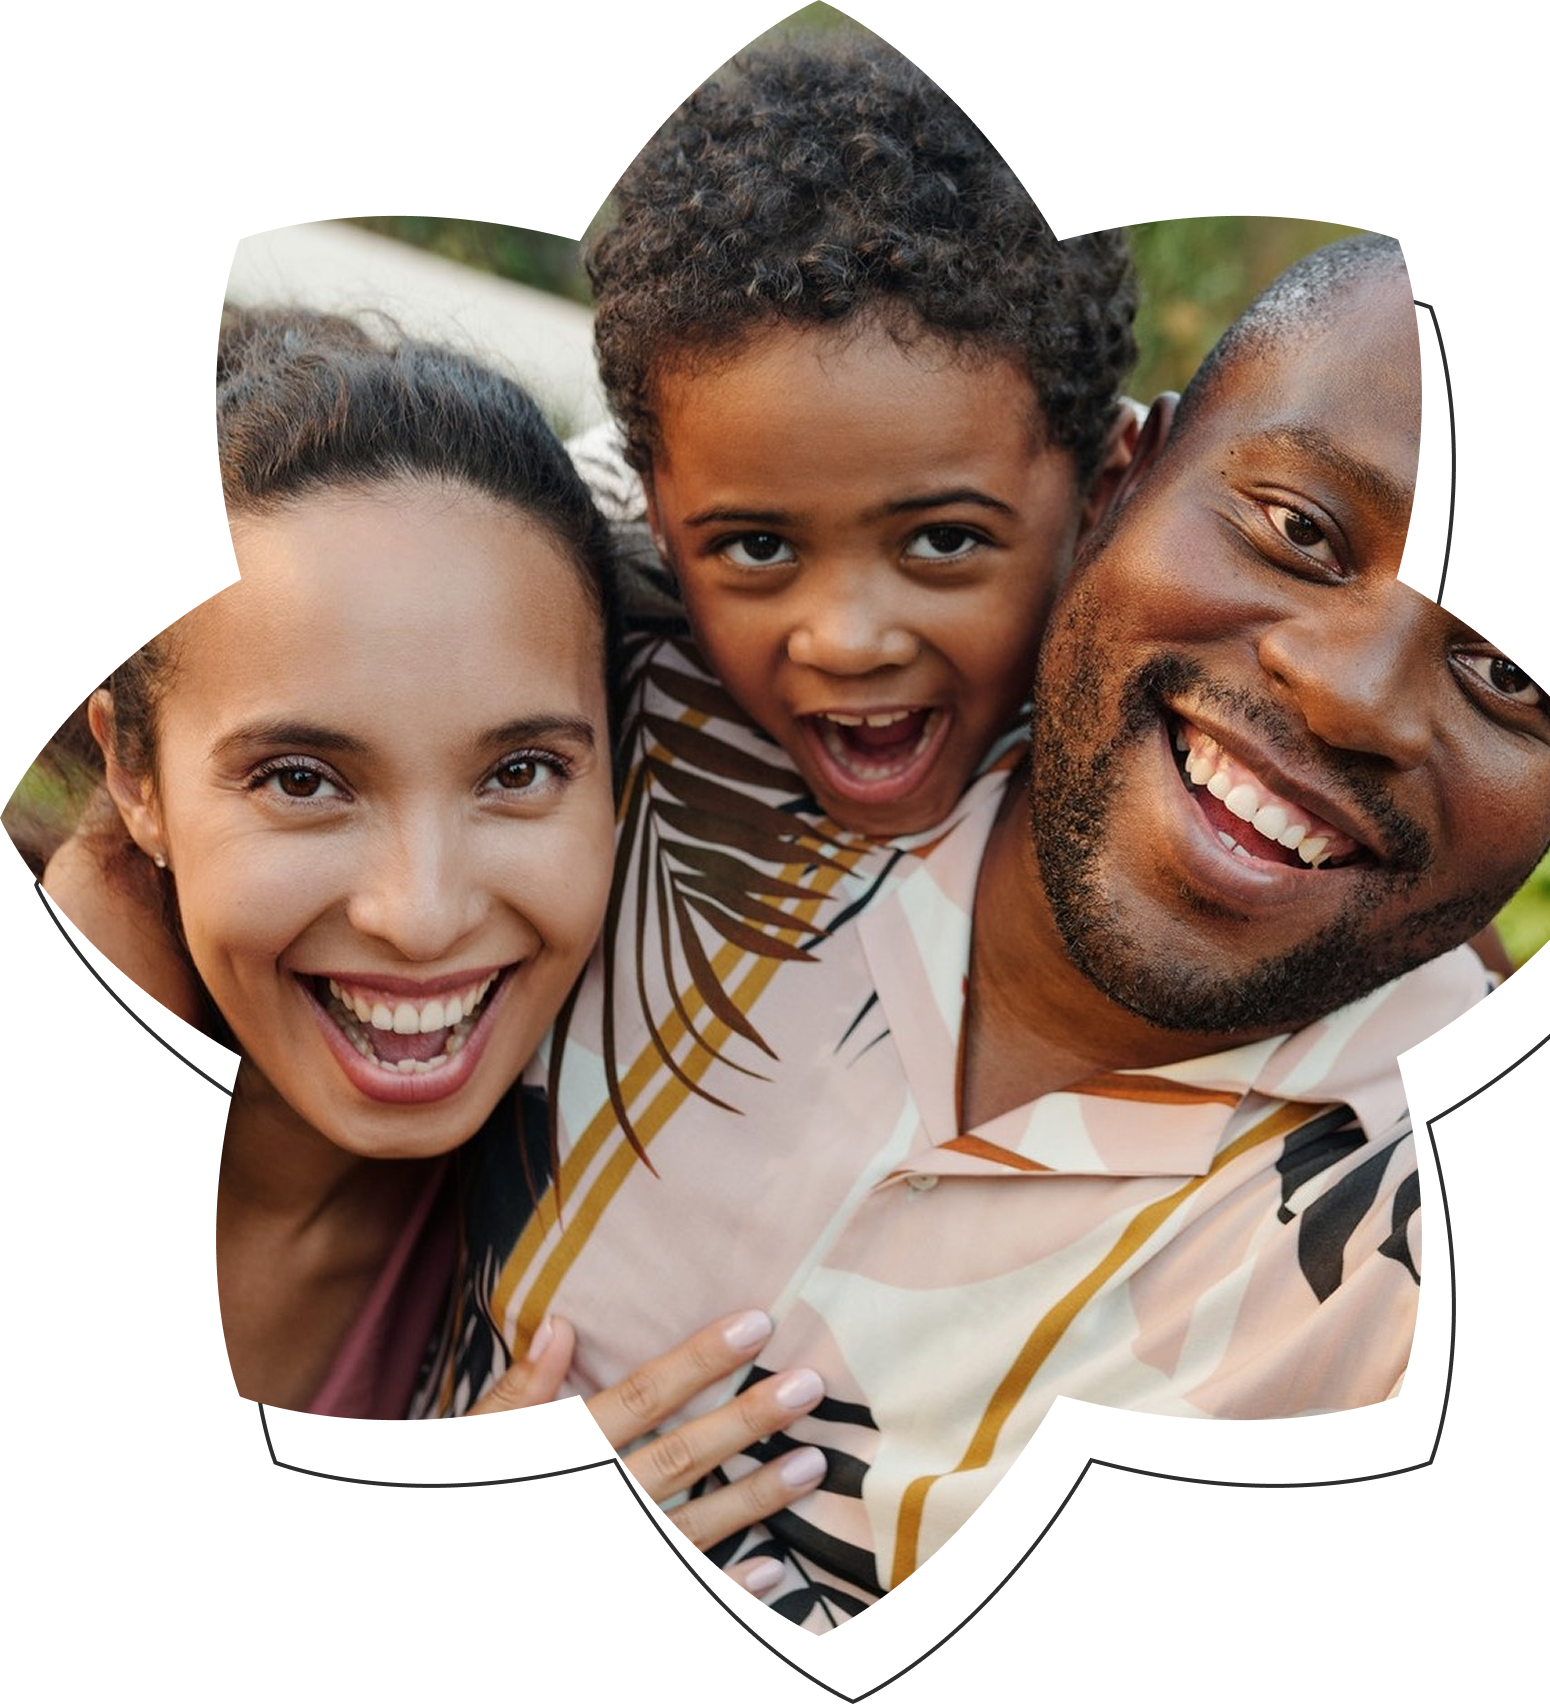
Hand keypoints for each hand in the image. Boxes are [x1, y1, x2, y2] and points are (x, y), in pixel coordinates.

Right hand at [467, 1308, 823, 1593]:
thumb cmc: (455, 1496)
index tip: (757, 1323)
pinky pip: (685, 1591)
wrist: (444, 1576)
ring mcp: (620, 1551)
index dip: (700, 1360)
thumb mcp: (475, 1442)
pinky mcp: (628, 1588)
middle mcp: (600, 1501)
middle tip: (810, 1387)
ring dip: (757, 1499)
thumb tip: (562, 1326)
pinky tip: (774, 1569)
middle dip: (747, 1421)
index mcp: (567, 1454)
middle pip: (680, 1456)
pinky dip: (729, 1585)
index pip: (642, 1396)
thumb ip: (518, 1393)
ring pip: (693, 1525)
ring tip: (813, 1464)